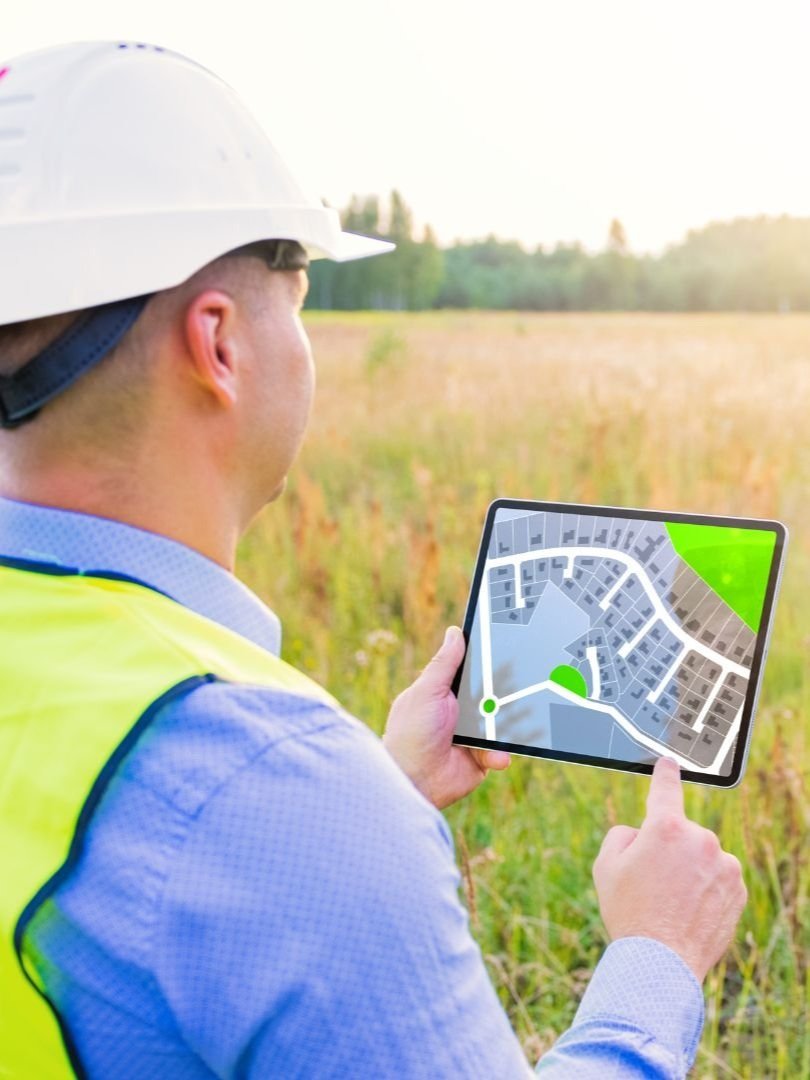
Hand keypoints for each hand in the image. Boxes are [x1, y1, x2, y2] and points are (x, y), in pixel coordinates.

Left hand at [383, 626, 510, 809]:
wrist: (414, 781)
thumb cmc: (411, 733)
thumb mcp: (426, 691)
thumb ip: (443, 664)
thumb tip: (454, 632)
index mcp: (445, 692)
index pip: (471, 671)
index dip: (487, 661)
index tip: (508, 645)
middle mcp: (460, 711)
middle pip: (491, 694)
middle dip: (506, 692)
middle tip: (526, 682)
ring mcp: (473, 734)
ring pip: (501, 721)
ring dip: (509, 723)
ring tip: (518, 721)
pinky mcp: (481, 757)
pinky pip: (500, 750)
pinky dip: (499, 752)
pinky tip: (495, 754)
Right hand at [593, 756, 746, 983]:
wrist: (660, 963)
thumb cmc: (629, 913)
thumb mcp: (605, 866)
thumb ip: (622, 835)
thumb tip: (640, 833)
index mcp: (666, 828)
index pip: (665, 789)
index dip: (664, 773)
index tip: (668, 763)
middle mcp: (701, 840)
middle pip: (681, 834)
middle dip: (668, 850)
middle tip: (652, 883)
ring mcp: (724, 865)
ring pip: (701, 857)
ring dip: (690, 870)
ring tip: (672, 903)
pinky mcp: (738, 889)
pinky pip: (719, 878)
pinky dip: (707, 888)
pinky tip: (690, 911)